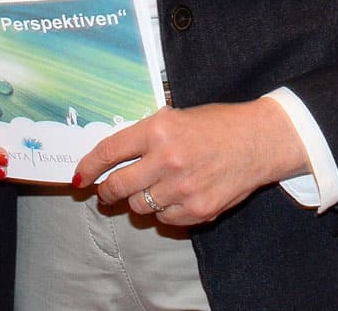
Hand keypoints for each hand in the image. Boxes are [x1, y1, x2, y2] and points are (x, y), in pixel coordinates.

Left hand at [74, 98, 308, 224]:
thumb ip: (144, 136)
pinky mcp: (199, 210)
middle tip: (105, 193)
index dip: (88, 167)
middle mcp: (167, 159)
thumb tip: (111, 157)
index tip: (80, 177)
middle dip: (106, 192)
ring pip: (140, 207)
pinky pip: (166, 219)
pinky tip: (172, 198)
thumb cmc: (215, 125)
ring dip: (136, 202)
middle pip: (118, 186)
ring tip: (145, 192)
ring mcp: (183, 188)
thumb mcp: (174, 117)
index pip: (108, 152)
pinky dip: (163, 212)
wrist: (258, 141)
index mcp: (157, 130)